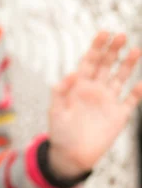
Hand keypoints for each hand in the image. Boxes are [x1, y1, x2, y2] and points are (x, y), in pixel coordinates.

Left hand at [48, 32, 141, 178]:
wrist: (71, 155)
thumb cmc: (60, 133)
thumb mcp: (55, 111)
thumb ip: (60, 92)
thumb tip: (72, 73)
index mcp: (78, 87)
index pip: (89, 62)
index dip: (96, 47)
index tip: (104, 32)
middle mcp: (94, 91)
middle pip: (106, 65)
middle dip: (113, 50)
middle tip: (121, 35)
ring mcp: (107, 101)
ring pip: (120, 78)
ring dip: (128, 65)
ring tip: (135, 50)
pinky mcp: (118, 115)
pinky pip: (130, 100)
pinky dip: (137, 92)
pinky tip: (141, 83)